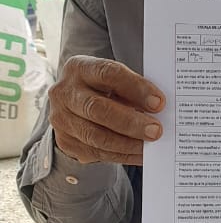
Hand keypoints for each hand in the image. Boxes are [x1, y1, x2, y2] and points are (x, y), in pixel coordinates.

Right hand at [49, 56, 164, 164]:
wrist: (72, 103)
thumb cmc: (100, 88)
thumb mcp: (112, 80)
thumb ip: (130, 90)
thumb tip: (157, 109)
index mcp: (79, 68)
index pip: (108, 74)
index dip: (135, 88)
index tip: (158, 102)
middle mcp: (64, 92)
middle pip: (97, 108)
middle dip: (130, 122)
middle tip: (155, 130)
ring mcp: (60, 119)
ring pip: (96, 136)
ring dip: (127, 143)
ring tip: (149, 146)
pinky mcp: (64, 141)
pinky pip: (96, 152)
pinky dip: (121, 155)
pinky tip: (139, 154)